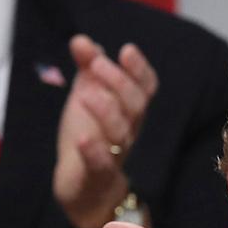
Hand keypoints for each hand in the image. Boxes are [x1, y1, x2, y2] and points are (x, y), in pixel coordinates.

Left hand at [53, 35, 157, 227]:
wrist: (82, 187)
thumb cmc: (90, 136)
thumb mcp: (86, 97)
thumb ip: (86, 69)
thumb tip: (81, 39)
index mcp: (129, 110)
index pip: (146, 88)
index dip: (139, 69)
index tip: (126, 50)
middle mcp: (129, 130)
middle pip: (136, 105)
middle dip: (119, 82)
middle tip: (97, 64)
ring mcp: (115, 153)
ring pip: (121, 132)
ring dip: (107, 111)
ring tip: (87, 95)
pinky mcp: (97, 175)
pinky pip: (101, 163)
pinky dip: (93, 150)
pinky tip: (82, 137)